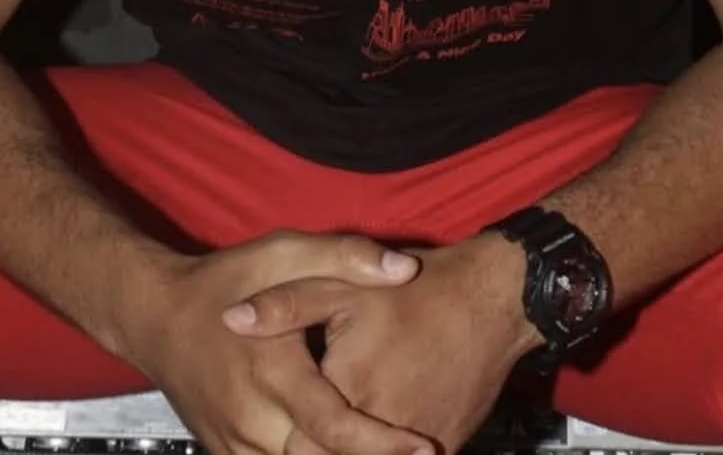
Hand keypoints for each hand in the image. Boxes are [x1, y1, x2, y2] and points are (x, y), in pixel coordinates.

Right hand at [117, 230, 436, 454]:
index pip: (334, 426)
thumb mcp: (282, 252)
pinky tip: (333, 453)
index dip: (383, 444)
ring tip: (385, 453)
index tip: (424, 448)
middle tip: (421, 452)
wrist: (155, 316)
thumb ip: (344, 257)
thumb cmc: (225, 280)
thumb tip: (405, 269)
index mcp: (269, 370)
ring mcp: (234, 444)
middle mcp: (250, 417)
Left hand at [222, 235, 541, 454]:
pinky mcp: (443, 449)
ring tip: (327, 422)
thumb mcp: (341, 284)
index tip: (261, 418)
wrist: (492, 301)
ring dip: (343, 446)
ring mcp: (418, 447)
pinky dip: (380, 446)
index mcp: (349, 392)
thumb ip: (283, 306)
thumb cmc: (416, 291)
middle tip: (287, 424)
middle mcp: (382, 430)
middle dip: (308, 442)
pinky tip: (365, 432)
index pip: (294, 443)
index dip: (275, 433)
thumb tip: (230, 320)